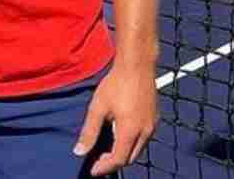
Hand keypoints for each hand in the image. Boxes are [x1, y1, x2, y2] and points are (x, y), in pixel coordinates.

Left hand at [74, 61, 156, 175]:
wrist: (137, 65)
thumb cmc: (116, 84)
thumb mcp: (97, 108)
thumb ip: (89, 132)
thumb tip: (79, 151)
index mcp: (130, 131)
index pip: (118, 160)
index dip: (104, 168)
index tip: (93, 169)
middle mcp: (145, 132)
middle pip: (129, 158)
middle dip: (114, 161)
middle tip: (98, 159)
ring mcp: (152, 125)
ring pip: (138, 149)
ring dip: (123, 152)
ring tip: (106, 147)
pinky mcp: (154, 118)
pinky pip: (143, 138)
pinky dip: (131, 142)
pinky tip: (119, 133)